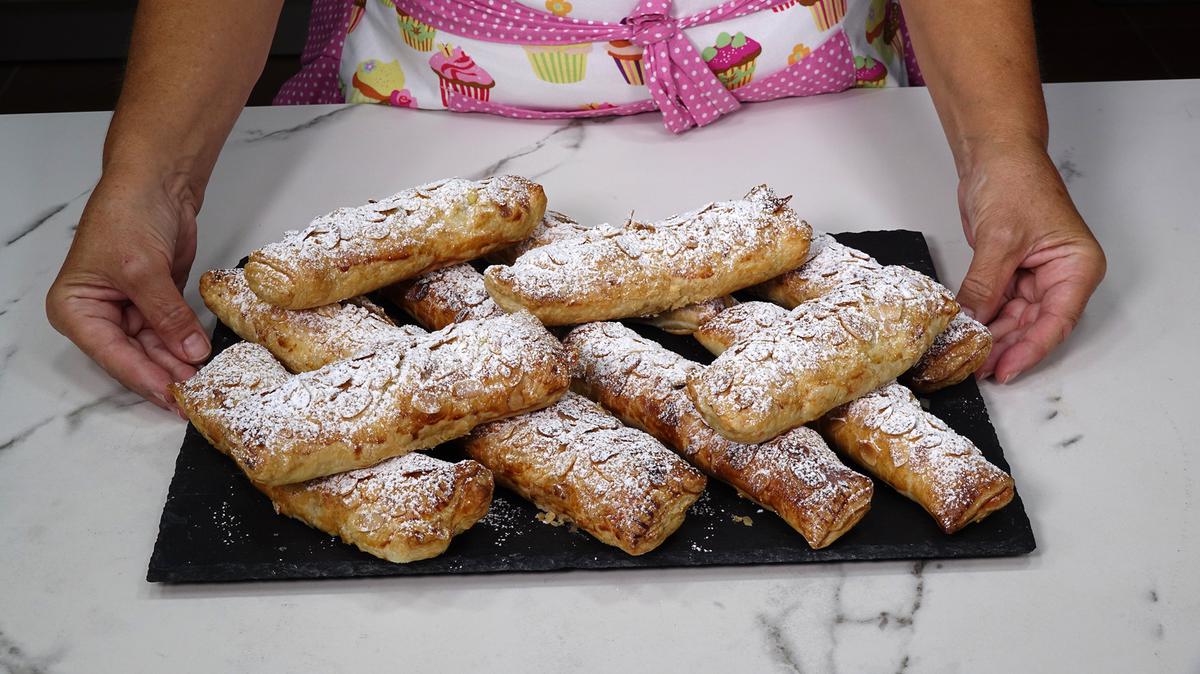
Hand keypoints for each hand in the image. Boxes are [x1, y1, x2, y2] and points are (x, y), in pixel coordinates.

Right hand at [46, 168, 208, 411]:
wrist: (157, 182)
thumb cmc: (129, 214)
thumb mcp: (143, 270)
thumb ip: (167, 315)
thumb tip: (190, 352)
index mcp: (76, 308)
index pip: (111, 354)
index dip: (143, 377)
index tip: (171, 396)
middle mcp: (98, 315)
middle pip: (133, 357)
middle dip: (164, 375)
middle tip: (195, 399)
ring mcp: (129, 310)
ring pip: (155, 350)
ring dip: (179, 365)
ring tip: (206, 385)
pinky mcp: (156, 303)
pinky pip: (171, 333)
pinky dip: (186, 345)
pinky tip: (205, 361)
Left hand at [954, 142, 1105, 383]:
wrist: (994, 154)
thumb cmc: (1015, 181)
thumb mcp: (999, 240)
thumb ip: (985, 285)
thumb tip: (970, 323)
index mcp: (1077, 266)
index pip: (1056, 320)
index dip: (1030, 349)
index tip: (1004, 369)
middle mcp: (1060, 275)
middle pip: (1034, 325)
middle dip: (1005, 347)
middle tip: (975, 369)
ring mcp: (1034, 276)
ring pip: (1014, 319)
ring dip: (991, 337)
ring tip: (966, 358)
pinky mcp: (1010, 272)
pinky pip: (997, 304)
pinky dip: (981, 317)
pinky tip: (964, 333)